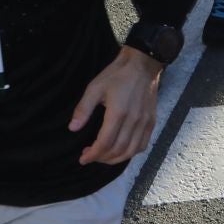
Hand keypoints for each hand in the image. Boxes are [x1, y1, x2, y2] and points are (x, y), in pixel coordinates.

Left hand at [69, 47, 161, 164]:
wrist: (142, 64)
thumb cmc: (116, 75)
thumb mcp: (95, 88)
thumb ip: (84, 109)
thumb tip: (72, 128)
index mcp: (118, 113)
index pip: (105, 143)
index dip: (93, 155)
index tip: (83, 158)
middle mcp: (133, 121)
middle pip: (117, 150)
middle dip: (101, 158)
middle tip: (90, 156)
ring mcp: (145, 123)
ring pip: (131, 151)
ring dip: (115, 159)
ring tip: (103, 156)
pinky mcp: (151, 122)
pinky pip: (142, 145)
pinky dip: (130, 153)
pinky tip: (120, 151)